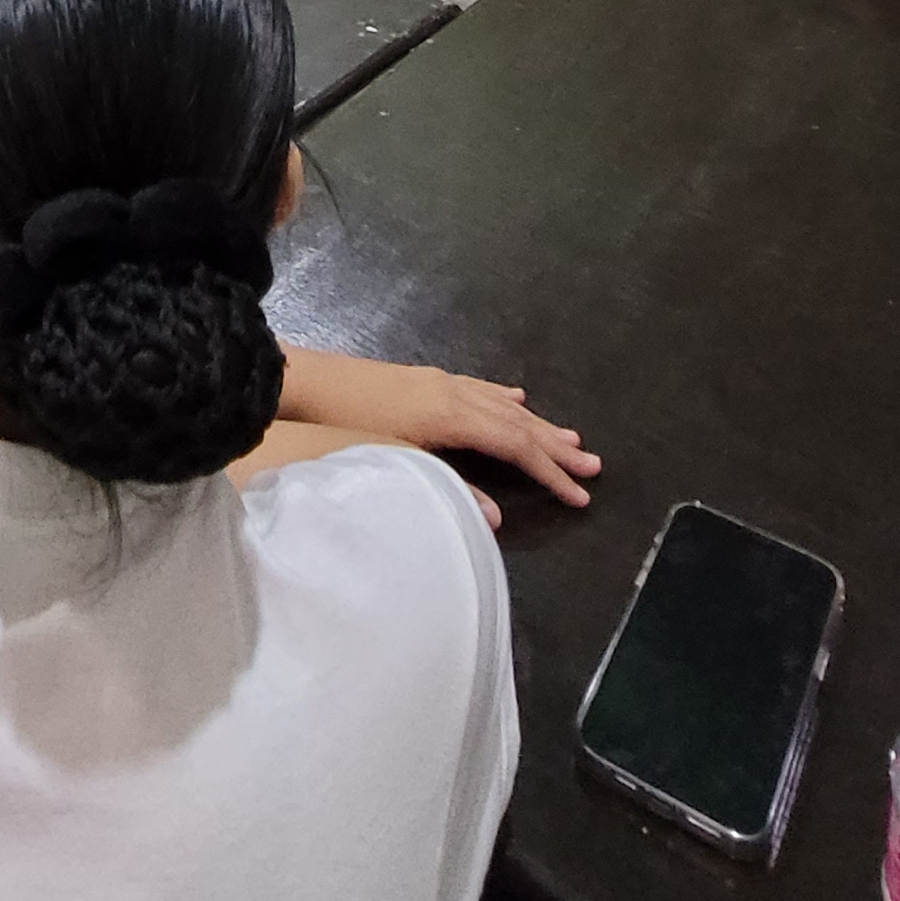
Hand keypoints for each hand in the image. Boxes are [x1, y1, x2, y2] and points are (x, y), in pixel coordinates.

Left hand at [281, 352, 599, 520]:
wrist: (306, 384)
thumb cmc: (347, 425)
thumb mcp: (399, 462)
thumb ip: (450, 489)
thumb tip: (496, 520)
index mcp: (452, 415)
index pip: (515, 446)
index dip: (550, 472)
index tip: (580, 493)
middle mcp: (454, 393)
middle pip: (517, 422)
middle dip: (556, 447)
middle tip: (593, 465)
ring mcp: (440, 383)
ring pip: (501, 405)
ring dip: (537, 424)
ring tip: (569, 437)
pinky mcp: (424, 380)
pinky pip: (479, 389)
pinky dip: (504, 399)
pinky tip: (516, 398)